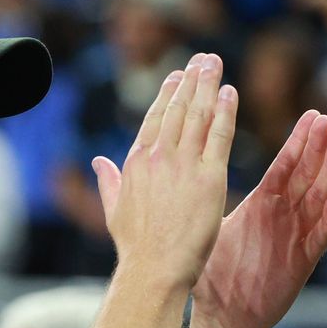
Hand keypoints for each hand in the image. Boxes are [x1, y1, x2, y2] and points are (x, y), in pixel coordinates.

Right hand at [93, 53, 238, 288]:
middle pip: (177, 108)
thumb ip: (108, 180)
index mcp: (135, 162)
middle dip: (191, 79)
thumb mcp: (114, 209)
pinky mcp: (210, 178)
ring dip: (208, 85)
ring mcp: (184, 165)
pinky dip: (225, 112)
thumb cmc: (135, 247)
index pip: (154, 118)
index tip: (178, 74)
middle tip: (203, 58)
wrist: (154, 268)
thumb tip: (96, 161)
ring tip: (215, 64)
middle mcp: (158, 157)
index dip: (168, 93)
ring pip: (198, 114)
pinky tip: (230, 93)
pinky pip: (219, 136)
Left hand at [191, 110, 326, 327]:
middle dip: (317, 148)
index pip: (283, 168)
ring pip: (317, 200)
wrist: (223, 319)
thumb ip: (203, 198)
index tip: (311, 116)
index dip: (298, 143)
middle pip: (305, 177)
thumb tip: (181, 169)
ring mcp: (294, 239)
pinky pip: (317, 240)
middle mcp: (283, 218)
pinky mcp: (300, 264)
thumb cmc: (215, 274)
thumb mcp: (210, 228)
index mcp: (262, 206)